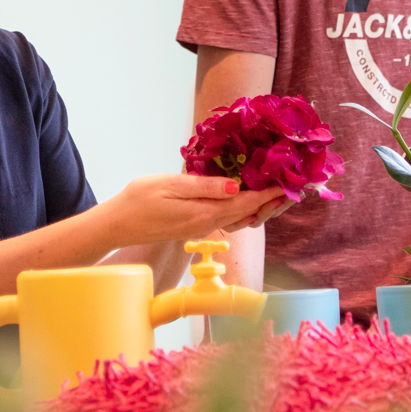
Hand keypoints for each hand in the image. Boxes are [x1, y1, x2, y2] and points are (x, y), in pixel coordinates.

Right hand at [105, 174, 284, 245]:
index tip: (289, 183)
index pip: (245, 203)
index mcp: (203, 213)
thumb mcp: (169, 186)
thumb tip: (236, 187)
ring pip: (239, 219)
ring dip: (260, 206)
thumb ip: (204, 187)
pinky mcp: (195, 226)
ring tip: (277, 192)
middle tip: (294, 188)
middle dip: (271, 202)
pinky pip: (227, 219)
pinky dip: (243, 208)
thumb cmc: (138, 200)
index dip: (269, 193)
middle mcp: (207, 224)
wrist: (117, 225)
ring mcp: (201, 228)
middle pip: (248, 214)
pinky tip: (246, 196)